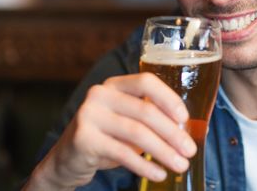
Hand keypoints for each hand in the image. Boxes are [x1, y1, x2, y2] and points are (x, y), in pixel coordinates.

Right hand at [23, 73, 196, 189]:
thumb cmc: (106, 138)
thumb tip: (190, 130)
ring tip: (180, 165)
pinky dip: (145, 166)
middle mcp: (100, 94)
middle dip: (173, 133)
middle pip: (145, 111)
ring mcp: (89, 115)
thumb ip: (151, 118)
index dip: (169, 98)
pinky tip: (159, 174)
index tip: (185, 118)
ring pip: (137, 133)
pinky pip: (123, 153)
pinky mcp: (83, 139)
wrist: (66, 160)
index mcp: (115, 85)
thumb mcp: (128, 121)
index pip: (146, 82)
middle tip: (189, 151)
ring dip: (163, 151)